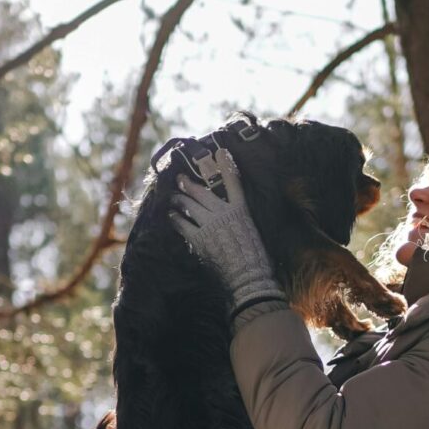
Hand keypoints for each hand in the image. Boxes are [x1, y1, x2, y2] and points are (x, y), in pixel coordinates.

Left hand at [168, 148, 283, 322]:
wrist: (249, 276)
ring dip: (179, 200)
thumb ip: (240, 220)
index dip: (227, 166)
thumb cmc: (255, 257)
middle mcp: (224, 213)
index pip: (234, 182)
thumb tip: (230, 215)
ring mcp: (210, 225)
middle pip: (202, 192)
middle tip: (180, 178)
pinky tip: (172, 216)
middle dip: (188, 184)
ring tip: (173, 197)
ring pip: (190, 206)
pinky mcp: (200, 239)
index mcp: (241, 210)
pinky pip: (183, 225)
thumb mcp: (253, 231)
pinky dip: (176, 219)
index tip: (220, 152)